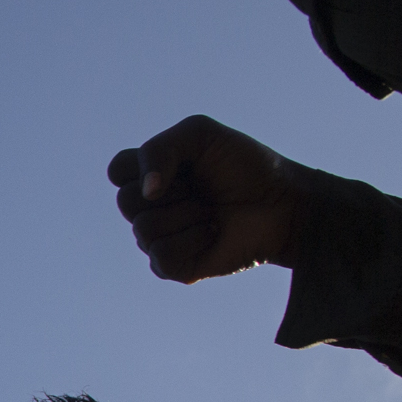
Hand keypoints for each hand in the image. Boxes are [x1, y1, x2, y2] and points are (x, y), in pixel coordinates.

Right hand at [108, 115, 323, 283]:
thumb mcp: (200, 135)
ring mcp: (161, 238)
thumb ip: (159, 149)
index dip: (143, 167)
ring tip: (213, 213)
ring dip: (187, 216)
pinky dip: (192, 241)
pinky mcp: (174, 266)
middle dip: (172, 191)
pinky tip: (213, 234)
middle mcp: (152, 207)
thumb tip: (147, 193)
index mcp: (153, 175)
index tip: (182, 163)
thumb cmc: (247, 167)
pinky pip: (162, 256)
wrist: (284, 203)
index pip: (117, 171)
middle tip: (202, 189)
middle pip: (126, 201)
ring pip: (144, 229)